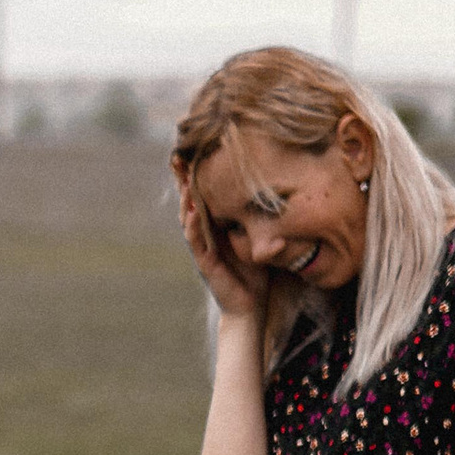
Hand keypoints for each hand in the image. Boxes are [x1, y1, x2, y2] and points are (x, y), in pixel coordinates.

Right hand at [174, 162, 268, 322]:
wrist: (251, 306)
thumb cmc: (256, 270)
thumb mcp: (258, 235)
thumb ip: (259, 215)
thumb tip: (276, 185)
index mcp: (215, 225)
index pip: (203, 194)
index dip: (195, 173)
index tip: (192, 148)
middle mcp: (205, 234)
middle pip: (189, 201)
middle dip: (183, 180)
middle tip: (178, 156)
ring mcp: (202, 248)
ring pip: (188, 218)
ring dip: (185, 199)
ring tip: (184, 178)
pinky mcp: (206, 264)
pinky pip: (197, 242)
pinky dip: (194, 226)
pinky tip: (193, 212)